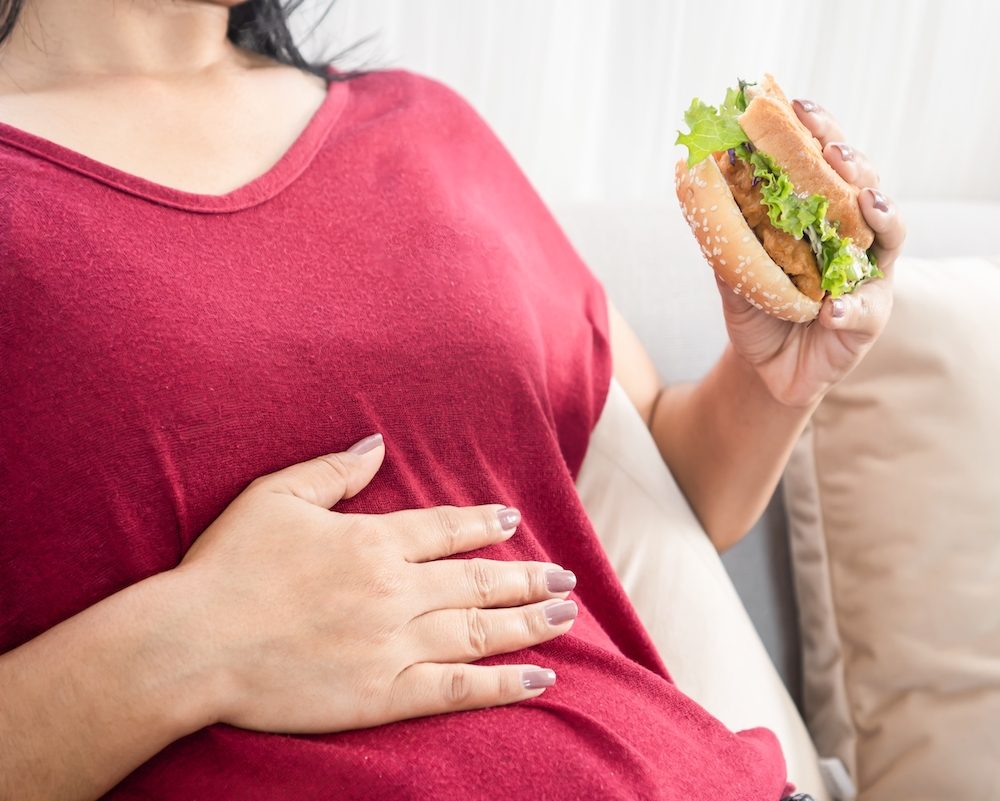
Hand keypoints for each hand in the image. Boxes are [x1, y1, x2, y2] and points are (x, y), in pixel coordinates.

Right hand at [173, 434, 575, 732]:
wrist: (191, 643)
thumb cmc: (224, 568)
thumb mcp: (273, 497)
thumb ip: (333, 470)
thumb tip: (378, 444)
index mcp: (372, 541)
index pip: (446, 529)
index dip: (484, 524)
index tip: (515, 520)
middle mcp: (396, 589)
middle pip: (477, 581)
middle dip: (527, 578)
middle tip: (564, 578)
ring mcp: (394, 642)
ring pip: (480, 630)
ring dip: (530, 623)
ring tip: (567, 616)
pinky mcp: (384, 694)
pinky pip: (459, 688)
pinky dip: (504, 684)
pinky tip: (542, 679)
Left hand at [718, 98, 906, 407]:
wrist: (764, 369)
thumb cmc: (758, 309)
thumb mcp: (731, 269)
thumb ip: (723, 230)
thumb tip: (690, 174)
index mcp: (824, 213)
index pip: (826, 161)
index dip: (818, 131)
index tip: (798, 106)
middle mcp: (856, 236)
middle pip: (867, 185)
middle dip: (854, 163)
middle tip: (833, 153)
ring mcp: (870, 275)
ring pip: (890, 235)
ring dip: (880, 213)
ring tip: (865, 203)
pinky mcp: (870, 319)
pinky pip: (867, 309)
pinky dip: (850, 307)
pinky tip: (830, 309)